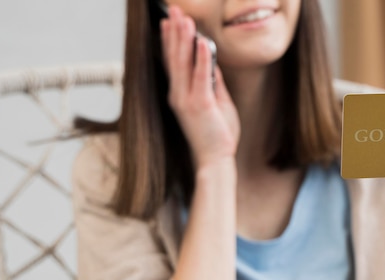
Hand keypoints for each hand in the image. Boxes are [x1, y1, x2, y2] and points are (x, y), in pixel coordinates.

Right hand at [160, 6, 239, 168]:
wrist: (215, 160)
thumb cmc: (216, 135)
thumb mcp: (216, 103)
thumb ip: (213, 83)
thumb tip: (212, 61)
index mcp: (180, 95)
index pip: (172, 63)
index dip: (169, 41)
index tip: (167, 22)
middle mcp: (178, 95)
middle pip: (174, 58)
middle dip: (174, 32)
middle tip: (174, 10)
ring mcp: (187, 100)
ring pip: (183, 63)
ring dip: (184, 39)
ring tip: (184, 18)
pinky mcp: (200, 105)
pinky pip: (201, 77)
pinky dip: (201, 58)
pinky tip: (202, 41)